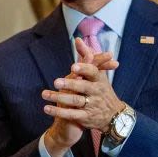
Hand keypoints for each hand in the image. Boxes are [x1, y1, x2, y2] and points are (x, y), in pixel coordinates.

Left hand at [40, 40, 117, 156]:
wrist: (113, 115)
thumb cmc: (101, 89)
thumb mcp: (98, 73)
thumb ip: (87, 56)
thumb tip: (78, 39)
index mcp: (99, 80)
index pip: (93, 72)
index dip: (84, 70)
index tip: (73, 67)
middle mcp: (97, 92)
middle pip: (83, 87)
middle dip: (70, 84)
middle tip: (56, 82)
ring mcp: (92, 105)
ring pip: (75, 101)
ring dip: (59, 98)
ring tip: (45, 94)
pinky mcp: (86, 117)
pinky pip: (71, 114)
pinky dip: (58, 111)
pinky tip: (46, 108)